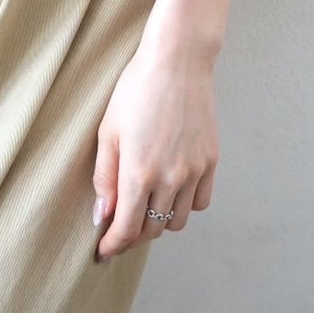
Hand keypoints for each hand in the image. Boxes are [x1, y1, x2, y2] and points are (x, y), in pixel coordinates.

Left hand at [91, 34, 218, 261]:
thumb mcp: (108, 131)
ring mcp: (194, 171)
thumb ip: (104, 177)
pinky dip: (185, 206)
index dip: (112, 245)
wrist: (178, 61)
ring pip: (177, 222)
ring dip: (159, 224)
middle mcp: (169, 179)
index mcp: (138, 173)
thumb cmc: (136, 90)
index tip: (103, 251)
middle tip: (119, 229)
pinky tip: (171, 192)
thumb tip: (102, 215)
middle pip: (151, 230)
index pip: (125, 229)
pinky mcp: (211, 161)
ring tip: (145, 209)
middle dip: (132, 236)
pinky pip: (200, 202)